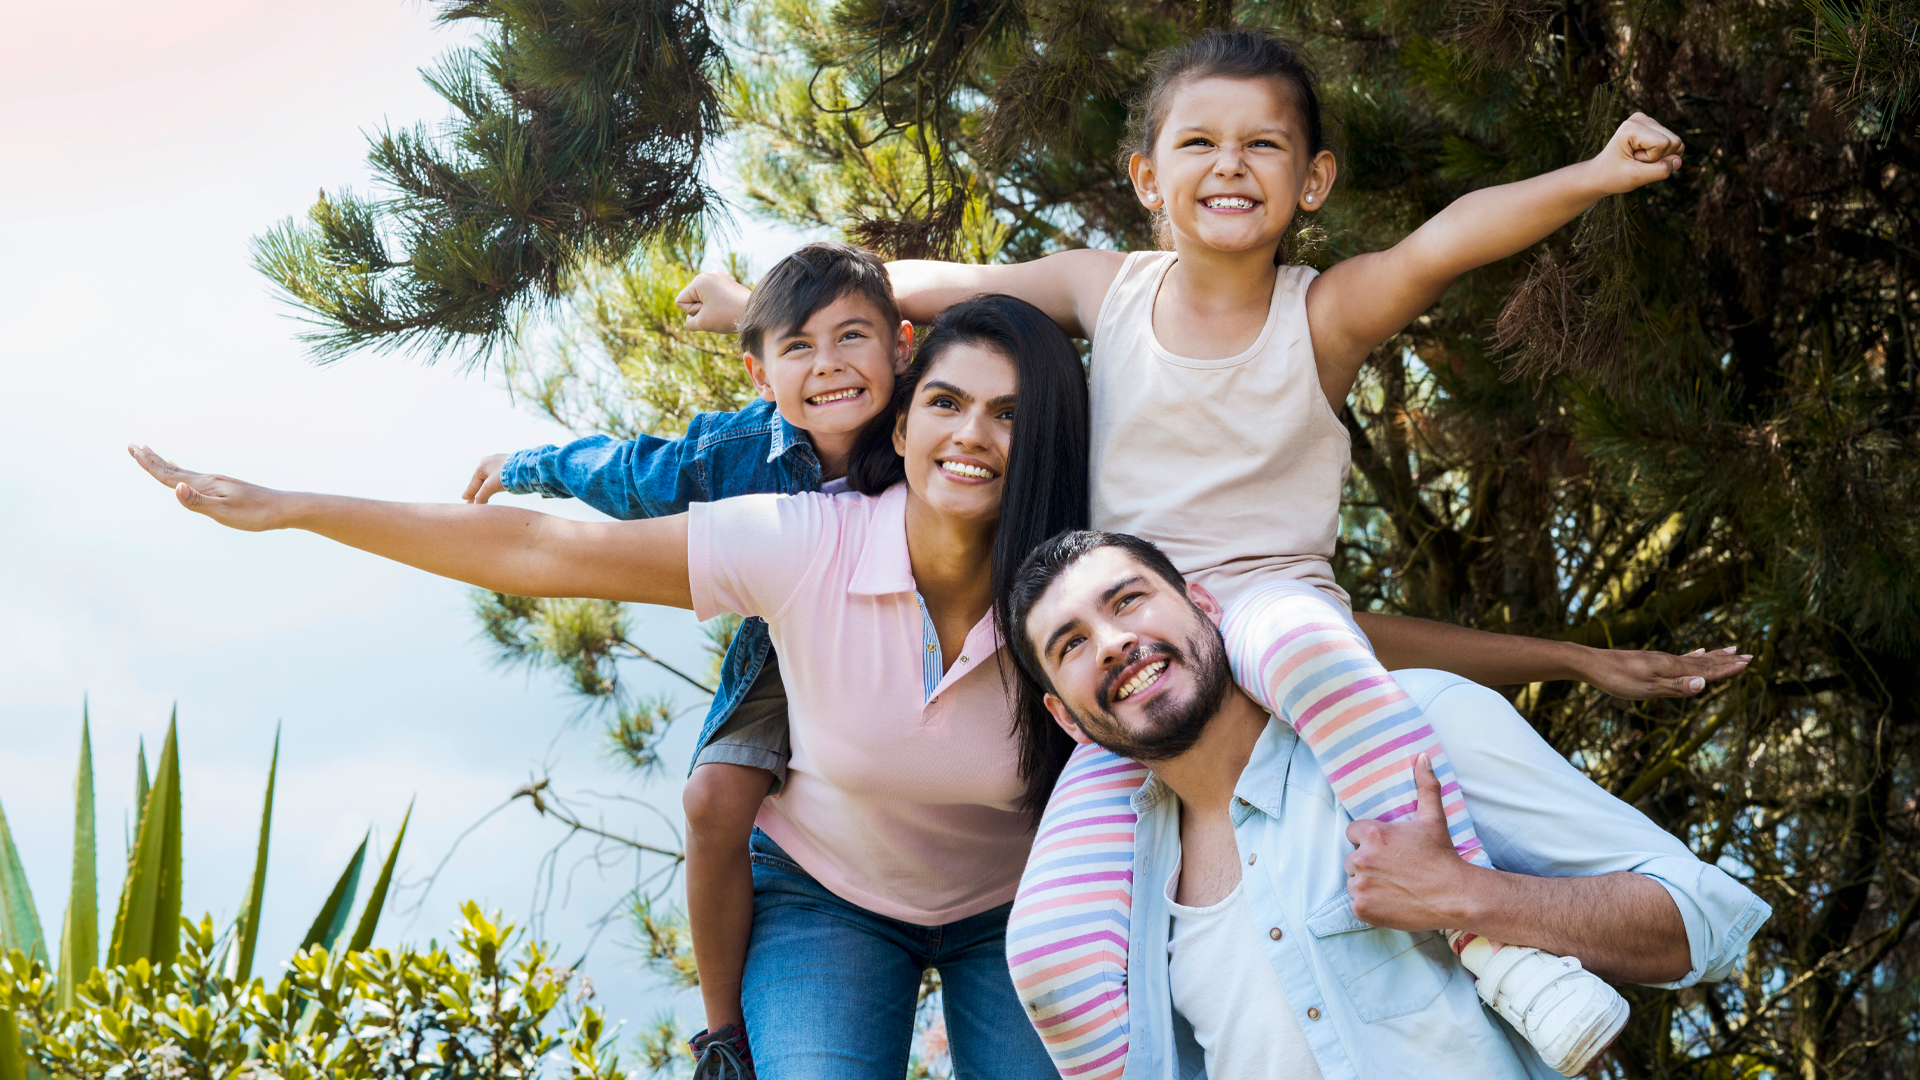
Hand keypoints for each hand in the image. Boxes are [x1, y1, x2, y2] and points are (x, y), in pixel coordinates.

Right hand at [128, 445, 290, 531]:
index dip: (149, 464)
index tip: (132, 449)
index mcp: (205, 484)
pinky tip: (185, 477)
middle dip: (151, 459)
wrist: (284, 509)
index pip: (170, 474)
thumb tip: (176, 488)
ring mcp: (217, 483)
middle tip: (133, 445)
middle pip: (173, 469)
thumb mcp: (224, 512)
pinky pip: (197, 478)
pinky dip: (184, 474)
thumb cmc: (255, 514)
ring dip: (165, 464)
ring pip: (184, 472)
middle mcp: (208, 480)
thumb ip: (198, 502)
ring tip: (152, 455)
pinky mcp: (225, 489)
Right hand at [464, 453, 509, 503]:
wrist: (528, 467)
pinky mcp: (510, 467)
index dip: (469, 492)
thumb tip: (476, 504)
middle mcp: (491, 462)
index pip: (474, 482)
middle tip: (470, 502)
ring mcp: (501, 463)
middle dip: (477, 492)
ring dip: (485, 490)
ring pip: (490, 480)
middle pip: (481, 480)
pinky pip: (498, 478)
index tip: (464, 499)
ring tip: (482, 499)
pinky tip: (494, 490)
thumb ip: (482, 495)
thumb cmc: (507, 475)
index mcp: (483, 464)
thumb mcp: (491, 486)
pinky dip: (494, 486)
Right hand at [675, 272, 750, 332]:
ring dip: (710, 309)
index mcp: (699, 280)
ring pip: (703, 299)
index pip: (681, 301)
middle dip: (701, 309)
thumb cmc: (727, 316)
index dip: (692, 312)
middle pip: (692, 299)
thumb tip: (694, 317)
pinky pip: (713, 298)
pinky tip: (728, 308)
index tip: (708, 311)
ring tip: (724, 310)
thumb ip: (690, 321)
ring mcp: (719, 278)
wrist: (755, 313)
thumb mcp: (702, 323)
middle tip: (718, 312)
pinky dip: (718, 306)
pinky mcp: (728, 283)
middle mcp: (709, 274)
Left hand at [1344, 754, 1473, 930]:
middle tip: (1394, 869)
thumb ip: (1425, 785)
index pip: (1353, 832)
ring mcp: (1360, 886)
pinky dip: (1369, 904)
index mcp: (1372, 834)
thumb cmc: (1442, 856)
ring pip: (1353, 881)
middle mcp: (1361, 858)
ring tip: (1394, 885)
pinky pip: (1356, 903)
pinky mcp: (1362, 908)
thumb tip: (1423, 755)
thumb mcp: (1433, 818)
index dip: (1369, 840)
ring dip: (1367, 883)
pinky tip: (1391, 900)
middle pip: (1351, 858)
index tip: (1389, 850)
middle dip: (1368, 862)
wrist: (1455, 897)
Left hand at [1578, 644, 1750, 698]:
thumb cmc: (1617, 679)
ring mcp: (1662, 659)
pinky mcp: (1653, 660)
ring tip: (1731, 649)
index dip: (1727, 669)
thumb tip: (1705, 684)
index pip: (1706, 669)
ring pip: (1696, 657)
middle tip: (1749, 655)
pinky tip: (1698, 651)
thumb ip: (1677, 688)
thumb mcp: (1647, 689)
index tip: (1748, 663)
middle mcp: (1670, 661)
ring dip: (1716, 655)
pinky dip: (1695, 654)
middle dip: (1727, 660)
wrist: (1592, 664)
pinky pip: (1682, 657)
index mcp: (1672, 668)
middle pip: (1705, 661)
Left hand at [1587, 112, 1683, 193]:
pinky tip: (1642, 156)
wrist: (1600, 175)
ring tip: (1637, 159)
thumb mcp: (1635, 178)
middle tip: (1635, 161)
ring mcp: (1647, 121)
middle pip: (1674, 141)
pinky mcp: (1652, 127)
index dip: (1652, 159)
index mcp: (1632, 126)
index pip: (1664, 144)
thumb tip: (1678, 160)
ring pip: (1675, 143)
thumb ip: (1660, 170)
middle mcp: (1641, 118)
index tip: (1632, 160)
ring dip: (1659, 157)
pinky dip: (1660, 155)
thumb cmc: (1613, 176)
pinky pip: (1672, 144)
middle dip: (1658, 158)